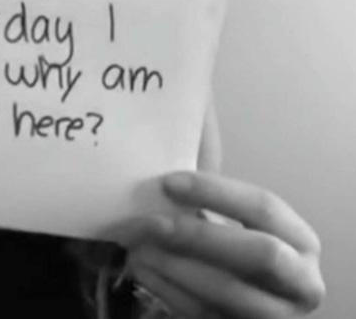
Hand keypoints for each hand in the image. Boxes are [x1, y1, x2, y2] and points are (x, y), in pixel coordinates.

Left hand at [125, 171, 324, 317]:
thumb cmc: (232, 252)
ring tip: (136, 248)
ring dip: (175, 267)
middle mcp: (301, 281)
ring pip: (229, 293)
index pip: (264, 207)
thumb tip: (182, 136)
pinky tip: (140, 269)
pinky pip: (202, 315)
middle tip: (149, 223)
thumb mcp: (233, 222)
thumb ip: (212, 193)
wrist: (242, 303)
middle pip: (259, 254)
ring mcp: (275, 316)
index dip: (216, 192)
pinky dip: (167, 290)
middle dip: (198, 236)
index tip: (168, 182)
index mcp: (300, 240)